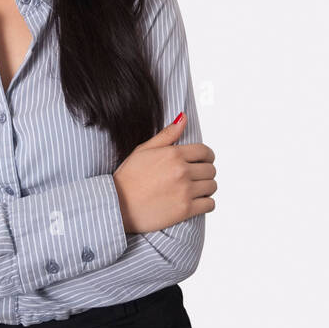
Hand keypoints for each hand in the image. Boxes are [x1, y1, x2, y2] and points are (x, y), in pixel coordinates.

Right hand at [113, 113, 216, 234]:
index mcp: (173, 154)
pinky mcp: (185, 210)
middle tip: (196, 177)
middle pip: (210, 169)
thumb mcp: (143, 150)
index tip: (204, 161)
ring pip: (212, 186)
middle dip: (205, 172)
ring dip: (206, 187)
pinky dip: (206, 203)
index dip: (207, 156)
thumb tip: (183, 117)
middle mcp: (182, 171)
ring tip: (196, 190)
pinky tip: (197, 202)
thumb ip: (167, 134)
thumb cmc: (128, 178)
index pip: (205, 152)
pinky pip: (209, 204)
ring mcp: (184, 191)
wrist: (116, 206)